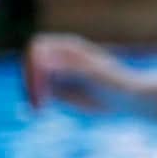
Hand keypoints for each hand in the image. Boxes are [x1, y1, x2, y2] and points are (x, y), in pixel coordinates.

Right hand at [22, 33, 136, 116]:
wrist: (127, 99)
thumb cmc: (113, 83)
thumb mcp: (92, 74)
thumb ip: (68, 68)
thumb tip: (44, 64)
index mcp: (68, 46)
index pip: (37, 47)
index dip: (33, 62)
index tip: (41, 81)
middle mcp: (59, 57)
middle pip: (30, 64)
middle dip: (30, 81)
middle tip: (37, 101)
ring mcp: (56, 73)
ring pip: (32, 80)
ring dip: (30, 93)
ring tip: (39, 108)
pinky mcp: (56, 88)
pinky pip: (38, 93)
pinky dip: (35, 101)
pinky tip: (39, 111)